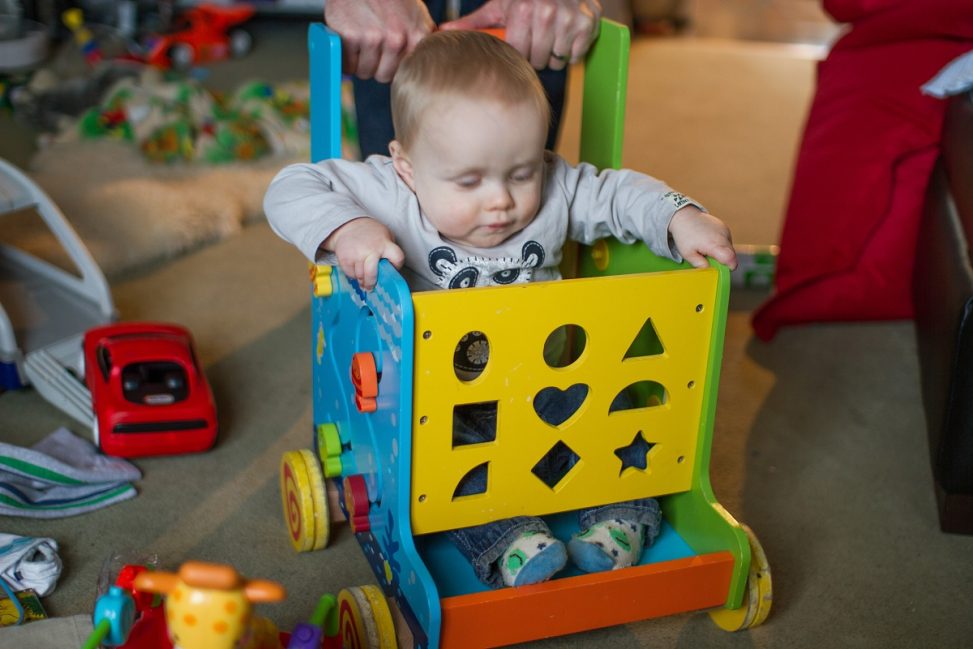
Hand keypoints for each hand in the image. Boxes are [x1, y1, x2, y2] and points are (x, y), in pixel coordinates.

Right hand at [324, 0, 434, 82]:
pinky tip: (350, 37)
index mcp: (417, 36)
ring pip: (365, 72)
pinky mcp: (351, 37)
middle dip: (377, 64)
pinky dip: (345, 56)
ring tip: (362, 38)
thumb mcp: (417, 15)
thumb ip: (426, 39)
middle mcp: (397, 39)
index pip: (406, 73)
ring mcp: (373, 38)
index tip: (392, 53)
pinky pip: (347, 64)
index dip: (396, 65)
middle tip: (373, 42)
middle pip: (384, 76)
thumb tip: (442, 61)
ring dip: (360, 61)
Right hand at [324, 217, 405, 289]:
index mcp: (385, 244)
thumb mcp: (385, 236)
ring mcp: (357, 254)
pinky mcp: (345, 258)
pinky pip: (350, 274)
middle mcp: (371, 250)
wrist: (348, 224)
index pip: (397, 258)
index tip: (392, 269)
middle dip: (371, 283)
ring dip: (361, 280)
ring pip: (360, 276)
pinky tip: (355, 269)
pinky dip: (352, 275)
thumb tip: (391, 269)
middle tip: (371, 287)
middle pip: (372, 275)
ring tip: (362, 279)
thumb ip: (389, 251)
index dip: (397, 265)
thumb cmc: (371, 234)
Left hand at [441, 0, 601, 70]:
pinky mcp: (588, 23)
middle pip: (537, 60)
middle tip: (536, 37)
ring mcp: (569, 19)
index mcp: (522, 10)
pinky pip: (576, 55)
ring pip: (556, 60)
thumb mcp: (499, 5)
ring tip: (550, 36)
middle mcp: (547, 13)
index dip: (518, 52)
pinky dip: (572, 50)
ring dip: (553, 52)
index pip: (518, 54)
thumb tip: (443, 34)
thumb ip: (474, 23)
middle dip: (535, 53)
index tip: (521, 41)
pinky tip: (565, 35)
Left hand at [668, 206, 737, 270]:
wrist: (684, 216)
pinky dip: (721, 244)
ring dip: (722, 252)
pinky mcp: (725, 227)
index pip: (731, 258)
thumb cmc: (685, 235)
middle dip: (723, 260)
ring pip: (730, 248)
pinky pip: (727, 240)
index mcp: (714, 244)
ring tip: (707, 248)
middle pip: (732, 255)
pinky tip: (709, 241)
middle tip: (709, 258)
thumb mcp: (688, 254)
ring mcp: (725, 230)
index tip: (722, 269)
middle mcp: (722, 236)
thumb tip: (710, 270)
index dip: (729, 267)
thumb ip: (699, 264)